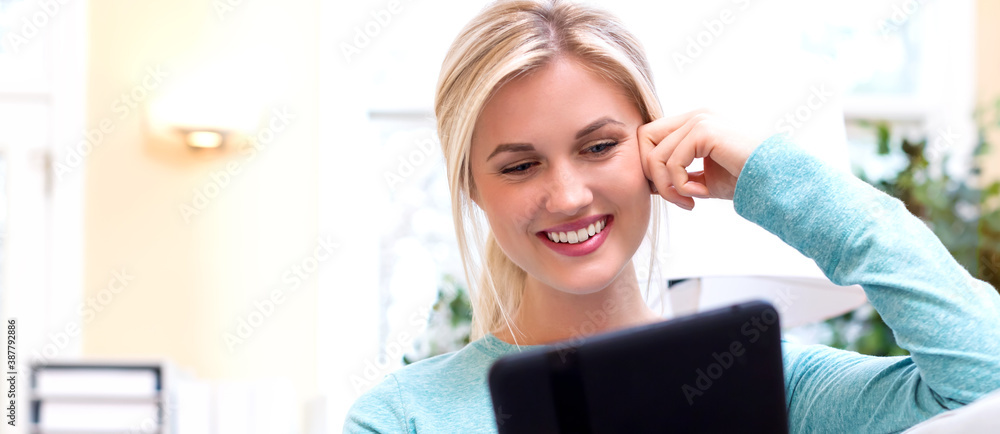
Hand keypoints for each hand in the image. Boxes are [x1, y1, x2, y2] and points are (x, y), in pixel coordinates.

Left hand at [637, 110, 759, 209]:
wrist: (774, 180)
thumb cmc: (742, 180)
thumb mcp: (702, 175)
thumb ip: (677, 171)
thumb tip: (649, 179)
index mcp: (693, 122)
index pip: (649, 136)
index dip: (650, 166)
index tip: (669, 192)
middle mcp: (695, 116)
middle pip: (644, 140)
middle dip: (653, 175)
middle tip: (676, 199)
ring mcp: (700, 119)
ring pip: (656, 156)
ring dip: (669, 187)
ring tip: (690, 200)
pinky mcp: (704, 130)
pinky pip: (672, 163)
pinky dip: (682, 185)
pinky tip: (703, 193)